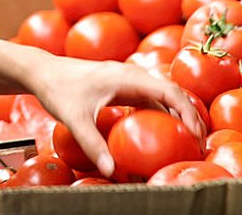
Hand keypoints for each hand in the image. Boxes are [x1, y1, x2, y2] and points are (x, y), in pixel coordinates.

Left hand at [24, 53, 204, 177]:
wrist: (41, 71)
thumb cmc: (57, 89)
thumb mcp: (74, 117)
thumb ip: (92, 143)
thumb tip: (110, 170)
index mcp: (126, 76)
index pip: (168, 91)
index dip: (187, 111)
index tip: (197, 133)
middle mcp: (130, 74)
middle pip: (170, 91)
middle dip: (188, 114)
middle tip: (199, 141)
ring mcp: (125, 78)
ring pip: (160, 94)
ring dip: (176, 113)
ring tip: (187, 138)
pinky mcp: (119, 85)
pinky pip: (147, 98)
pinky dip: (160, 112)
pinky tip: (161, 131)